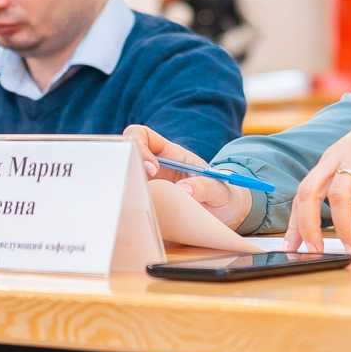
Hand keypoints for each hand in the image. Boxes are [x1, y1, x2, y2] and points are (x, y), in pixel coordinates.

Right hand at [124, 124, 250, 229]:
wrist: (225, 214)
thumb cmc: (222, 195)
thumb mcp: (219, 190)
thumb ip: (205, 187)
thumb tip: (184, 191)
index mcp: (172, 154)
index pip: (143, 136)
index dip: (140, 147)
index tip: (152, 170)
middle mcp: (155, 167)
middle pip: (125, 154)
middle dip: (125, 165)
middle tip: (138, 187)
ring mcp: (149, 185)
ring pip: (124, 177)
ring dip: (125, 187)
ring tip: (136, 202)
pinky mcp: (148, 203)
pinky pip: (131, 200)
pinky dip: (130, 205)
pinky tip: (138, 215)